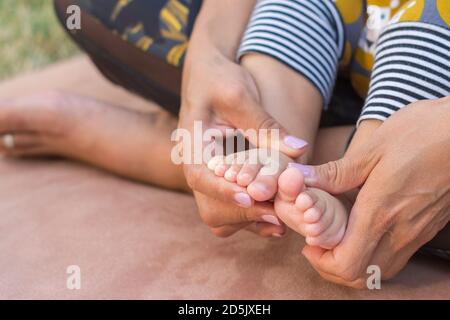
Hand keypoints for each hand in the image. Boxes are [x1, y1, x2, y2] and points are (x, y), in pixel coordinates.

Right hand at [178, 5, 306, 236]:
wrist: (208, 75)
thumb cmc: (219, 79)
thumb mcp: (240, 96)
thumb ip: (265, 126)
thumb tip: (299, 150)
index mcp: (192, 146)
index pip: (200, 176)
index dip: (223, 191)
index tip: (250, 197)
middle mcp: (197, 167)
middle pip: (209, 207)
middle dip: (242, 213)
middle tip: (278, 214)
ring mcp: (209, 177)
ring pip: (220, 214)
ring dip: (248, 219)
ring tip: (282, 218)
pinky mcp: (222, 180)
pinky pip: (231, 208)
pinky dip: (252, 215)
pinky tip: (278, 212)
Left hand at [302, 97, 449, 287]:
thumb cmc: (422, 133)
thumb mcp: (373, 148)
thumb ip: (335, 172)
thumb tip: (298, 178)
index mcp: (380, 211)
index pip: (347, 264)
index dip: (321, 262)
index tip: (309, 242)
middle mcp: (401, 231)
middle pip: (361, 277)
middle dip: (332, 267)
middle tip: (318, 244)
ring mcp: (417, 234)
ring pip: (380, 271)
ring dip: (353, 263)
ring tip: (337, 237)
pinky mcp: (427, 229)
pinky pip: (396, 257)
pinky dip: (373, 255)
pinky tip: (363, 230)